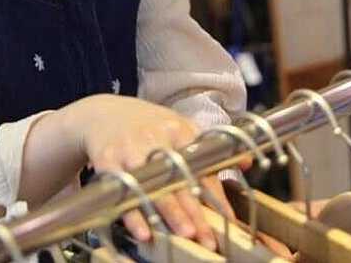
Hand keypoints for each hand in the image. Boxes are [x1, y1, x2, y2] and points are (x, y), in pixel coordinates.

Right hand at [64, 95, 239, 251]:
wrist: (102, 113)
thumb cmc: (147, 126)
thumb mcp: (179, 127)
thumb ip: (209, 149)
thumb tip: (247, 161)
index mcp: (178, 129)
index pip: (201, 166)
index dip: (215, 195)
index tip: (227, 221)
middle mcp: (154, 137)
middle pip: (178, 178)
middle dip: (194, 210)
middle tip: (207, 236)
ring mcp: (129, 148)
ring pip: (152, 185)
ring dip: (168, 212)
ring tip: (184, 234)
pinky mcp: (107, 160)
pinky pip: (122, 191)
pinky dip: (133, 214)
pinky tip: (144, 232)